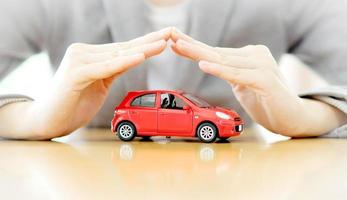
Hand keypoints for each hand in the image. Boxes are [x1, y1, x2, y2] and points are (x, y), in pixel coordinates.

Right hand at [8, 28, 169, 138]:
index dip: (147, 42)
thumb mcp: (100, 84)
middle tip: (173, 32)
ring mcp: (78, 61)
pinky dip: (123, 62)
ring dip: (143, 49)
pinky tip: (140, 56)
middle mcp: (84, 52)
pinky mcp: (75, 74)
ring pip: (117, 55)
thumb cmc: (73, 104)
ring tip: (164, 42)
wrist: (47, 120)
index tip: (167, 37)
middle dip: (150, 40)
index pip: (124, 48)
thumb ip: (113, 70)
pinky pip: (106, 68)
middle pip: (124, 47)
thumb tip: (133, 58)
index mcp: (91, 55)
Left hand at [171, 28, 345, 136]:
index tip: (173, 41)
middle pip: (216, 52)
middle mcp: (254, 56)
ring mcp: (261, 66)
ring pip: (223, 60)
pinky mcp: (265, 80)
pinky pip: (237, 75)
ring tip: (178, 45)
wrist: (294, 118)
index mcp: (248, 56)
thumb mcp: (243, 86)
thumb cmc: (267, 103)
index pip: (216, 52)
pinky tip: (203, 64)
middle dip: (190, 45)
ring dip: (198, 54)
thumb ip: (230, 72)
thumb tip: (208, 63)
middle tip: (169, 36)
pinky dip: (219, 70)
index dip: (193, 47)